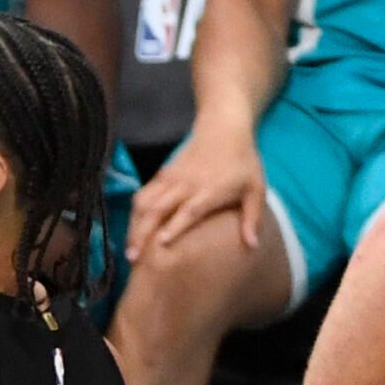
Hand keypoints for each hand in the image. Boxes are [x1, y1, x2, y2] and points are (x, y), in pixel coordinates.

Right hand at [125, 128, 265, 260]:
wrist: (223, 128)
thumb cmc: (243, 162)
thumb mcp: (256, 189)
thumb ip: (252, 218)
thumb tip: (252, 246)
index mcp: (210, 189)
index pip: (189, 209)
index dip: (174, 226)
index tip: (160, 243)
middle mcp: (187, 184)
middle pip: (158, 209)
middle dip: (142, 233)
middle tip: (133, 257)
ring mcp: (171, 178)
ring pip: (145, 202)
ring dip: (134, 225)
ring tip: (128, 248)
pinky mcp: (163, 174)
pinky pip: (143, 194)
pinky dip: (134, 212)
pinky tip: (131, 229)